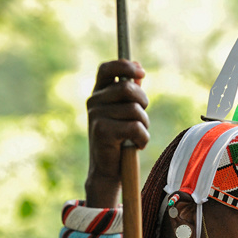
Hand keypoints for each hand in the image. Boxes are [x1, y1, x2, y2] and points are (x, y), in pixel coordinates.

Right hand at [85, 60, 149, 206]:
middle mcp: (94, 102)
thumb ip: (129, 91)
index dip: (124, 66)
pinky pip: (135, 128)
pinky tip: (136, 145)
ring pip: (135, 110)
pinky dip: (143, 139)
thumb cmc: (119, 140)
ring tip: (136, 136)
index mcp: (98, 94)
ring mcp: (96, 116)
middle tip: (142, 118)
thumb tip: (138, 66)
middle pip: (128, 88)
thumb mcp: (123, 113)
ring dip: (144, 125)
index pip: (107, 69)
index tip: (141, 72)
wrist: (107, 171)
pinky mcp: (103, 131)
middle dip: (143, 102)